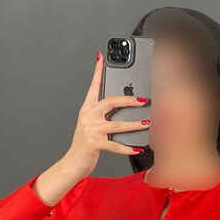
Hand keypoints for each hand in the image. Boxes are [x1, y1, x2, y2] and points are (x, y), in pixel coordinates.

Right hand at [64, 51, 150, 176]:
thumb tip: (123, 109)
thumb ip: (103, 115)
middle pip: (111, 101)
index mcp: (87, 109)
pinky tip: (136, 148)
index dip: (98, 72)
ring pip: (117, 124)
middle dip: (129, 100)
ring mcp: (91, 130)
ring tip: (146, 124)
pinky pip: (115, 145)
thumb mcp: (91, 125)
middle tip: (144, 100)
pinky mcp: (94, 144)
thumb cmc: (85, 144)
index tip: (102, 58)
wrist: (73, 162)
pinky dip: (127, 148)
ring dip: (134, 125)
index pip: (94, 86)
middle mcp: (88, 116)